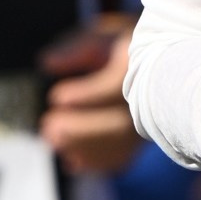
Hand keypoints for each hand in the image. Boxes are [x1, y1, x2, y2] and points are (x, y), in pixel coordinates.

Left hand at [39, 23, 139, 174]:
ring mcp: (149, 121)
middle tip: (49, 125)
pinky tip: (69, 157)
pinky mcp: (141, 139)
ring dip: (82, 146)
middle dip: (82, 129)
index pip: (117, 85)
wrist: (154, 62)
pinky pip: (121, 157)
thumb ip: (75, 50)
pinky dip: (94, 162)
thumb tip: (46, 62)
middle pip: (121, 123)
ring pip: (120, 144)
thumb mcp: (100, 37)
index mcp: (142, 65)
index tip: (57, 96)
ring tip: (52, 138)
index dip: (86, 95)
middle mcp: (151, 97)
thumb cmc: (121, 45)